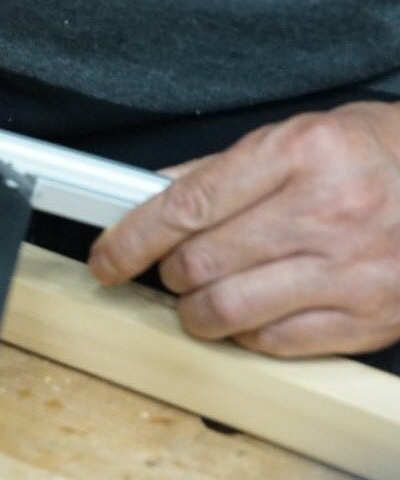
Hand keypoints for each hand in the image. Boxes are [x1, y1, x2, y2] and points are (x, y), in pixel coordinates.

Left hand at [88, 103, 399, 356]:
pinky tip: (253, 311)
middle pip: (198, 264)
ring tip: (205, 294)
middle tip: (173, 268)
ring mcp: (351, 271)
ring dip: (196, 311)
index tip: (106, 258)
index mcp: (301, 153)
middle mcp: (326, 211)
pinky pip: (272, 343)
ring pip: (226, 312)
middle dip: (167, 273)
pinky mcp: (368, 318)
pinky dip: (244, 334)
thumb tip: (144, 197)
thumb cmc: (378, 157)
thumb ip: (218, 171)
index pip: (185, 206)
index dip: (129, 239)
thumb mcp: (299, 137)